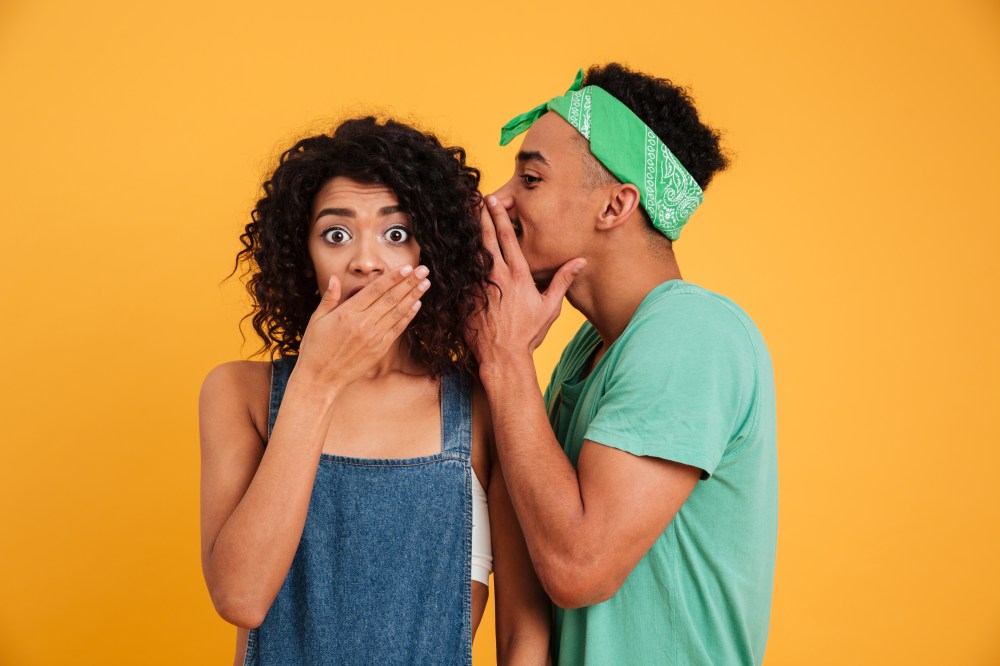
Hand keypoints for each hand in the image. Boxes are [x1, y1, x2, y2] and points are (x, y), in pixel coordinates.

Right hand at [295, 265, 429, 388]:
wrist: (320, 378)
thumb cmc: (315, 348)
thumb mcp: (317, 319)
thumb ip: (329, 298)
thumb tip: (335, 278)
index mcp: (347, 313)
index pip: (376, 290)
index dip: (393, 277)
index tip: (407, 267)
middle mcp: (363, 324)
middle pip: (391, 298)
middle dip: (409, 282)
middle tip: (423, 270)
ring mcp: (373, 337)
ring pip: (397, 312)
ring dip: (413, 296)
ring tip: (425, 283)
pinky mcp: (379, 349)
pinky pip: (397, 329)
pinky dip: (408, 316)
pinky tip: (417, 305)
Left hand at [468, 196, 584, 368]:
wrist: (502, 356)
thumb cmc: (527, 333)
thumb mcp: (550, 307)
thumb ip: (562, 280)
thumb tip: (580, 261)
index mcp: (518, 275)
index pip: (508, 239)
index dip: (500, 217)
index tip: (494, 202)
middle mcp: (498, 276)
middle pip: (486, 239)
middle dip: (480, 217)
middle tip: (474, 199)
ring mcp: (479, 286)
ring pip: (471, 252)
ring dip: (467, 233)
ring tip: (461, 216)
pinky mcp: (466, 297)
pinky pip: (460, 273)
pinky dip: (456, 258)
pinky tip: (449, 246)